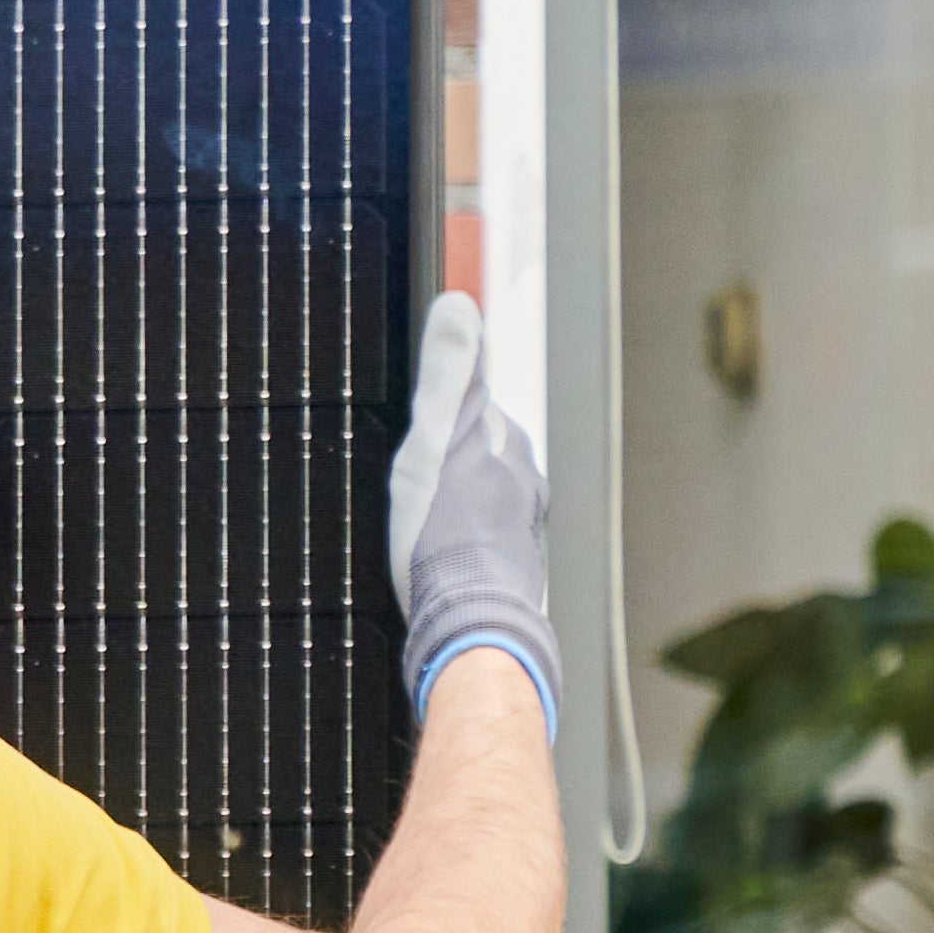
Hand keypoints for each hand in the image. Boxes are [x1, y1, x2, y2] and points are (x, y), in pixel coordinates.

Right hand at [388, 290, 555, 736]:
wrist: (470, 629)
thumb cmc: (446, 541)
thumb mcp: (434, 448)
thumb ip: (450, 379)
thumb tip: (460, 304)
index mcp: (507, 449)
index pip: (475, 407)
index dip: (442, 408)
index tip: (417, 417)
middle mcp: (524, 488)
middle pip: (482, 455)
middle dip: (451, 456)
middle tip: (409, 470)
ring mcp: (519, 534)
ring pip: (484, 502)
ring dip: (457, 503)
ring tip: (421, 518)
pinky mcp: (506, 575)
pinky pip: (481, 544)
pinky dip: (460, 543)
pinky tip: (437, 559)